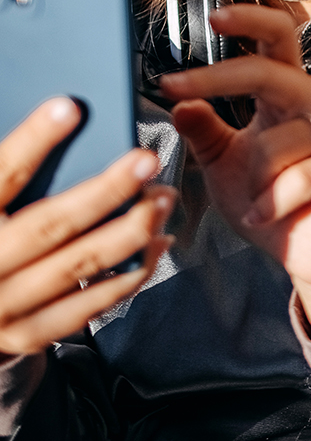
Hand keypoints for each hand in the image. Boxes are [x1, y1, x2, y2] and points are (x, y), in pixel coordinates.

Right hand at [0, 98, 173, 355]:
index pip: (1, 175)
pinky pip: (86, 306)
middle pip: (50, 224)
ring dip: (130, 232)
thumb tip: (59, 114)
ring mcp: (3, 306)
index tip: (69, 107)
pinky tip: (156, 244)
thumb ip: (8, 171)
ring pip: (78, 266)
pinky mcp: (26, 333)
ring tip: (163, 200)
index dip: (33, 141)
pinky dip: (127, 276)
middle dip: (105, 190)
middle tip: (146, 161)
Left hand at [160, 5, 310, 339]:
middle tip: (176, 91)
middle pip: (272, 72)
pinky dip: (273, 200)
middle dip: (219, 78)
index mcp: (289, 92)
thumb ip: (205, 131)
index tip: (211, 18)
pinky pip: (304, 174)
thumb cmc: (268, 202)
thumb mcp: (224, 165)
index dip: (250, 21)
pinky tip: (262, 215)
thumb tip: (179, 102)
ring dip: (254, 176)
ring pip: (281, 137)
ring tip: (255, 201)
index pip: (278, 39)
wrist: (308, 255)